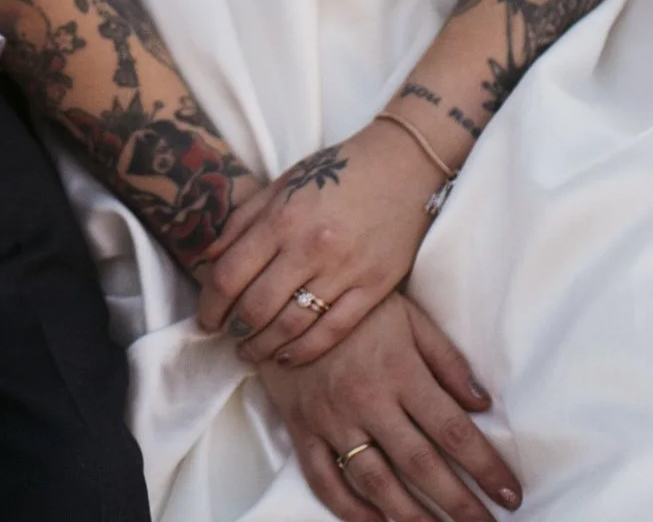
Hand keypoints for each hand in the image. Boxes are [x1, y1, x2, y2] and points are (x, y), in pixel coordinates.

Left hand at [196, 120, 441, 363]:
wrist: (402, 169)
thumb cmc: (335, 173)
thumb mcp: (282, 184)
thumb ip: (243, 221)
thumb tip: (208, 258)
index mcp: (282, 218)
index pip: (230, 275)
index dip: (209, 305)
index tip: (204, 318)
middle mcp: (309, 247)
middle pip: (256, 307)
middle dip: (233, 329)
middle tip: (225, 337)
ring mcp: (343, 271)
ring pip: (291, 326)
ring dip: (263, 346)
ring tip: (250, 352)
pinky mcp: (373, 290)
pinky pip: (332, 332)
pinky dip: (304, 351)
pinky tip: (287, 357)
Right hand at [258, 292, 521, 519]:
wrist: (282, 294)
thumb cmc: (354, 306)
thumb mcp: (407, 316)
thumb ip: (446, 359)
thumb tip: (482, 403)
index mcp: (398, 369)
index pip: (451, 429)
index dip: (485, 466)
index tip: (511, 494)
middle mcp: (367, 399)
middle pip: (420, 464)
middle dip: (459, 504)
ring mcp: (331, 417)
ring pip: (376, 481)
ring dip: (412, 517)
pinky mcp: (302, 428)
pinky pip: (325, 480)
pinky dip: (350, 511)